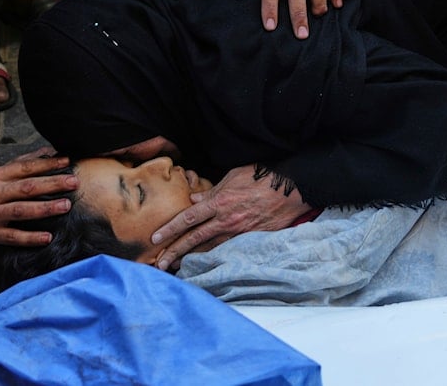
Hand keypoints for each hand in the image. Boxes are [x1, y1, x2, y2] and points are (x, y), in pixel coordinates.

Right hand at [0, 155, 76, 248]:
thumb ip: (15, 166)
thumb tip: (43, 153)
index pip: (24, 168)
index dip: (47, 165)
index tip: (66, 162)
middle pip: (27, 187)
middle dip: (53, 184)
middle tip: (74, 182)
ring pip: (22, 210)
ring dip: (46, 208)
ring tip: (65, 206)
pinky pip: (12, 236)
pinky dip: (30, 237)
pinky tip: (46, 237)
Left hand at [150, 165, 310, 270]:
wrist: (291, 189)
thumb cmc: (261, 177)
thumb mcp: (232, 177)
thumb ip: (212, 191)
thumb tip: (194, 200)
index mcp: (219, 203)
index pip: (188, 218)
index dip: (170, 229)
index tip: (155, 239)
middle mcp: (226, 221)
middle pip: (195, 239)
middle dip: (175, 252)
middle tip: (159, 264)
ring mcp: (239, 233)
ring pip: (210, 249)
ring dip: (192, 259)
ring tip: (176, 269)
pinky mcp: (251, 240)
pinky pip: (228, 251)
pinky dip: (214, 258)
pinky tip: (204, 266)